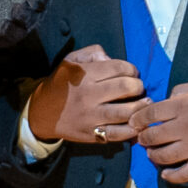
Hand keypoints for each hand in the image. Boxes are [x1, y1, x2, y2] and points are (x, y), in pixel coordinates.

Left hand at [0, 0, 50, 50]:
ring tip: (13, 10)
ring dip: (18, 20)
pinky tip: (0, 26)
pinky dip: (3, 32)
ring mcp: (15, 28)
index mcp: (32, 0)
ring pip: (20, 28)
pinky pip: (4, 37)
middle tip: (24, 2)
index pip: (42, 0)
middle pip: (33, 15)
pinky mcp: (1, 37)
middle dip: (30, 9)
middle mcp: (26, 16)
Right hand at [27, 44, 145, 144]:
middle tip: (138, 88)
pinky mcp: (93, 134)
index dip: (132, 69)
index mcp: (85, 75)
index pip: (119, 68)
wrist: (42, 113)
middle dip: (138, 86)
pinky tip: (138, 122)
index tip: (132, 73)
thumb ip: (92, 53)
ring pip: (127, 112)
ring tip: (145, 103)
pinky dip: (133, 129)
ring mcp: (91, 117)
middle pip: (127, 88)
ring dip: (142, 107)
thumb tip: (111, 58)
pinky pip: (119, 133)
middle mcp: (89, 95)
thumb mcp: (70, 61)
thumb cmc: (60, 84)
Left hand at [132, 81, 187, 182]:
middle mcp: (186, 127)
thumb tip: (165, 100)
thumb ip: (181, 90)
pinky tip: (165, 173)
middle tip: (143, 139)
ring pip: (163, 156)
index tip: (134, 123)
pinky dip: (170, 176)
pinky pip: (182, 175)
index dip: (138, 119)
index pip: (150, 114)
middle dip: (143, 138)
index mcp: (185, 106)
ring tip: (152, 154)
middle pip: (153, 136)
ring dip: (153, 156)